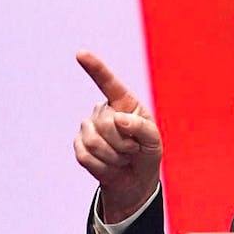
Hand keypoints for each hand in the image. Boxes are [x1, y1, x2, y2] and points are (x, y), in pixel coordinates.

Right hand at [74, 50, 162, 222]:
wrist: (135, 180)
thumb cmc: (146, 154)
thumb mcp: (153, 141)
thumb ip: (142, 127)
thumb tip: (119, 119)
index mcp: (123, 103)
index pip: (109, 83)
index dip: (95, 68)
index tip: (81, 54)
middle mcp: (103, 111)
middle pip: (106, 124)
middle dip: (124, 143)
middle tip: (132, 150)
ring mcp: (88, 127)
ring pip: (95, 142)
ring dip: (115, 157)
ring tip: (122, 158)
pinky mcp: (79, 145)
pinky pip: (86, 156)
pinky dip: (104, 167)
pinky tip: (110, 166)